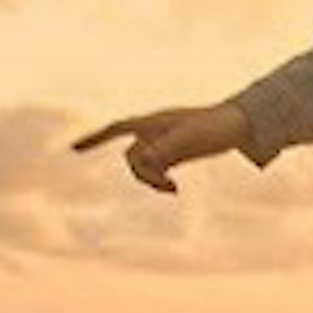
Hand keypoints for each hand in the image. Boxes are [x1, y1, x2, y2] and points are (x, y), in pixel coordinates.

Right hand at [70, 99, 249, 195]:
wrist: (241, 125)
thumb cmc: (214, 128)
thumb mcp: (188, 141)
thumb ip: (163, 151)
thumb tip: (142, 161)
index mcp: (152, 122)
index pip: (115, 129)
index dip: (93, 139)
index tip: (72, 149)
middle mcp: (153, 131)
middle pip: (131, 156)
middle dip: (142, 173)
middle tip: (167, 186)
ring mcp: (163, 142)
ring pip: (143, 165)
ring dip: (152, 180)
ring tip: (172, 189)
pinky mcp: (175, 153)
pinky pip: (156, 169)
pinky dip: (160, 180)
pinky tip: (174, 189)